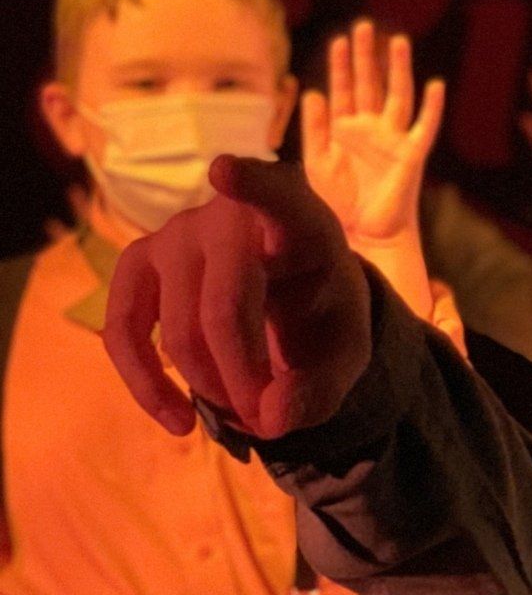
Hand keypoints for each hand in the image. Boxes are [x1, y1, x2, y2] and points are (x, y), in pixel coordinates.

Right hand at [103, 157, 371, 438]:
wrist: (293, 304)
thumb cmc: (323, 316)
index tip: (226, 171)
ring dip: (211, 388)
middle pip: (225, 308)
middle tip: (269, 422)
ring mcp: (177, 234)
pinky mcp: (139, 263)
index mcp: (301, 223)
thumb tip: (273, 417)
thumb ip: (323, 387)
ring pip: (178, 330)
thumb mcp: (345, 355)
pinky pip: (123, 331)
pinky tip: (178, 422)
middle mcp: (231, 217)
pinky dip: (147, 386)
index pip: (278, 195)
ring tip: (245, 413)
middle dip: (244, 379)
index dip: (253, 185)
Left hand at [303, 20, 445, 245]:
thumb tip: (313, 91)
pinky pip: (425, 128)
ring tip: (396, 41)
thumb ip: (315, 128)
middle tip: (364, 26)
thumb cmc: (338, 203)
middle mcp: (372, 130)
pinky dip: (432, 108)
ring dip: (397, 70)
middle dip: (366, 57)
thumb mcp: (317, 162)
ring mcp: (393, 140)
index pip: (343, 89)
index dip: (341, 65)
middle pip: (370, 85)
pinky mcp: (411, 156)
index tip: (338, 40)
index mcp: (346, 130)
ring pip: (397, 97)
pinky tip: (435, 85)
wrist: (362, 235)